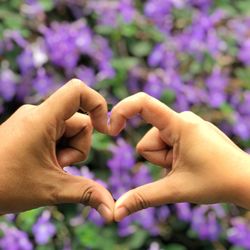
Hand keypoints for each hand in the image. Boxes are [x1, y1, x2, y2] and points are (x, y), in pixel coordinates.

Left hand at [0, 79, 113, 221]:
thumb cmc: (4, 186)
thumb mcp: (52, 189)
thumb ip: (87, 194)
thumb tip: (112, 210)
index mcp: (43, 119)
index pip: (77, 91)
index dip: (98, 105)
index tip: (104, 129)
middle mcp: (38, 113)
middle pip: (80, 122)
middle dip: (77, 148)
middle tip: (57, 166)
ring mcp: (34, 120)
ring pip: (71, 130)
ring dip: (68, 151)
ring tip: (48, 168)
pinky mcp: (31, 128)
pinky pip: (58, 133)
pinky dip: (59, 150)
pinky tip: (44, 164)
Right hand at [109, 93, 249, 220]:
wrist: (247, 181)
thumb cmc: (217, 182)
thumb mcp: (175, 190)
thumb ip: (142, 198)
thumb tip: (115, 213)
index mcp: (180, 125)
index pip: (144, 103)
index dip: (121, 111)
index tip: (111, 129)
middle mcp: (183, 119)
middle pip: (148, 142)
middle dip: (158, 160)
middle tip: (181, 168)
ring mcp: (187, 124)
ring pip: (156, 144)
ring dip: (165, 160)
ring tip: (187, 166)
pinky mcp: (189, 130)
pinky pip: (167, 142)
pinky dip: (171, 156)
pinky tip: (189, 162)